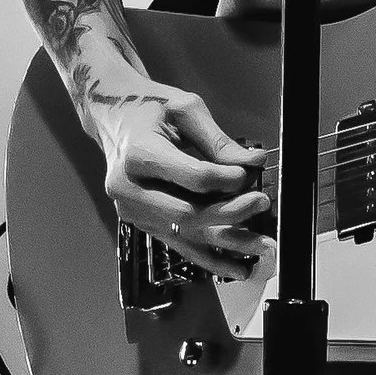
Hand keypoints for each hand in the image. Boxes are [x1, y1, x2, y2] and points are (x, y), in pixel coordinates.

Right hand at [95, 84, 270, 279]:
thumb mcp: (184, 109)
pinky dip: (210, 257)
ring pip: (186, 236)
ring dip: (227, 243)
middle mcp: (129, 189)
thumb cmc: (147, 108)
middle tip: (261, 203)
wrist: (114, 119)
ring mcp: (133, 211)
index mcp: (137, 154)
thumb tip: (252, 162)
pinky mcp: (142, 223)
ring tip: (261, 246)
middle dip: (230, 213)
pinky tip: (237, 266)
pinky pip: (179, 244)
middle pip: (188, 214)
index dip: (227, 179)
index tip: (249, 173)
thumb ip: (218, 140)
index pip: (192, 178)